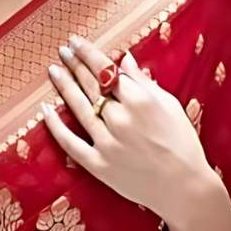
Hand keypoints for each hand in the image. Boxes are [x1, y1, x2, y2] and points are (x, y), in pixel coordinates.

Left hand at [42, 33, 212, 217]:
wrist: (184, 187)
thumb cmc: (182, 143)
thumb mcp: (170, 106)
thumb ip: (144, 82)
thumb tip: (124, 60)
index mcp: (140, 101)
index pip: (106, 70)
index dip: (88, 54)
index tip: (75, 42)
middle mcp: (120, 119)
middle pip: (91, 86)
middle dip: (75, 65)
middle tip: (63, 51)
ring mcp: (107, 143)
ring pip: (79, 109)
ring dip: (64, 87)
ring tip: (54, 70)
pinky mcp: (99, 165)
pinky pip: (71, 144)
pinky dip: (56, 127)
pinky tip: (45, 110)